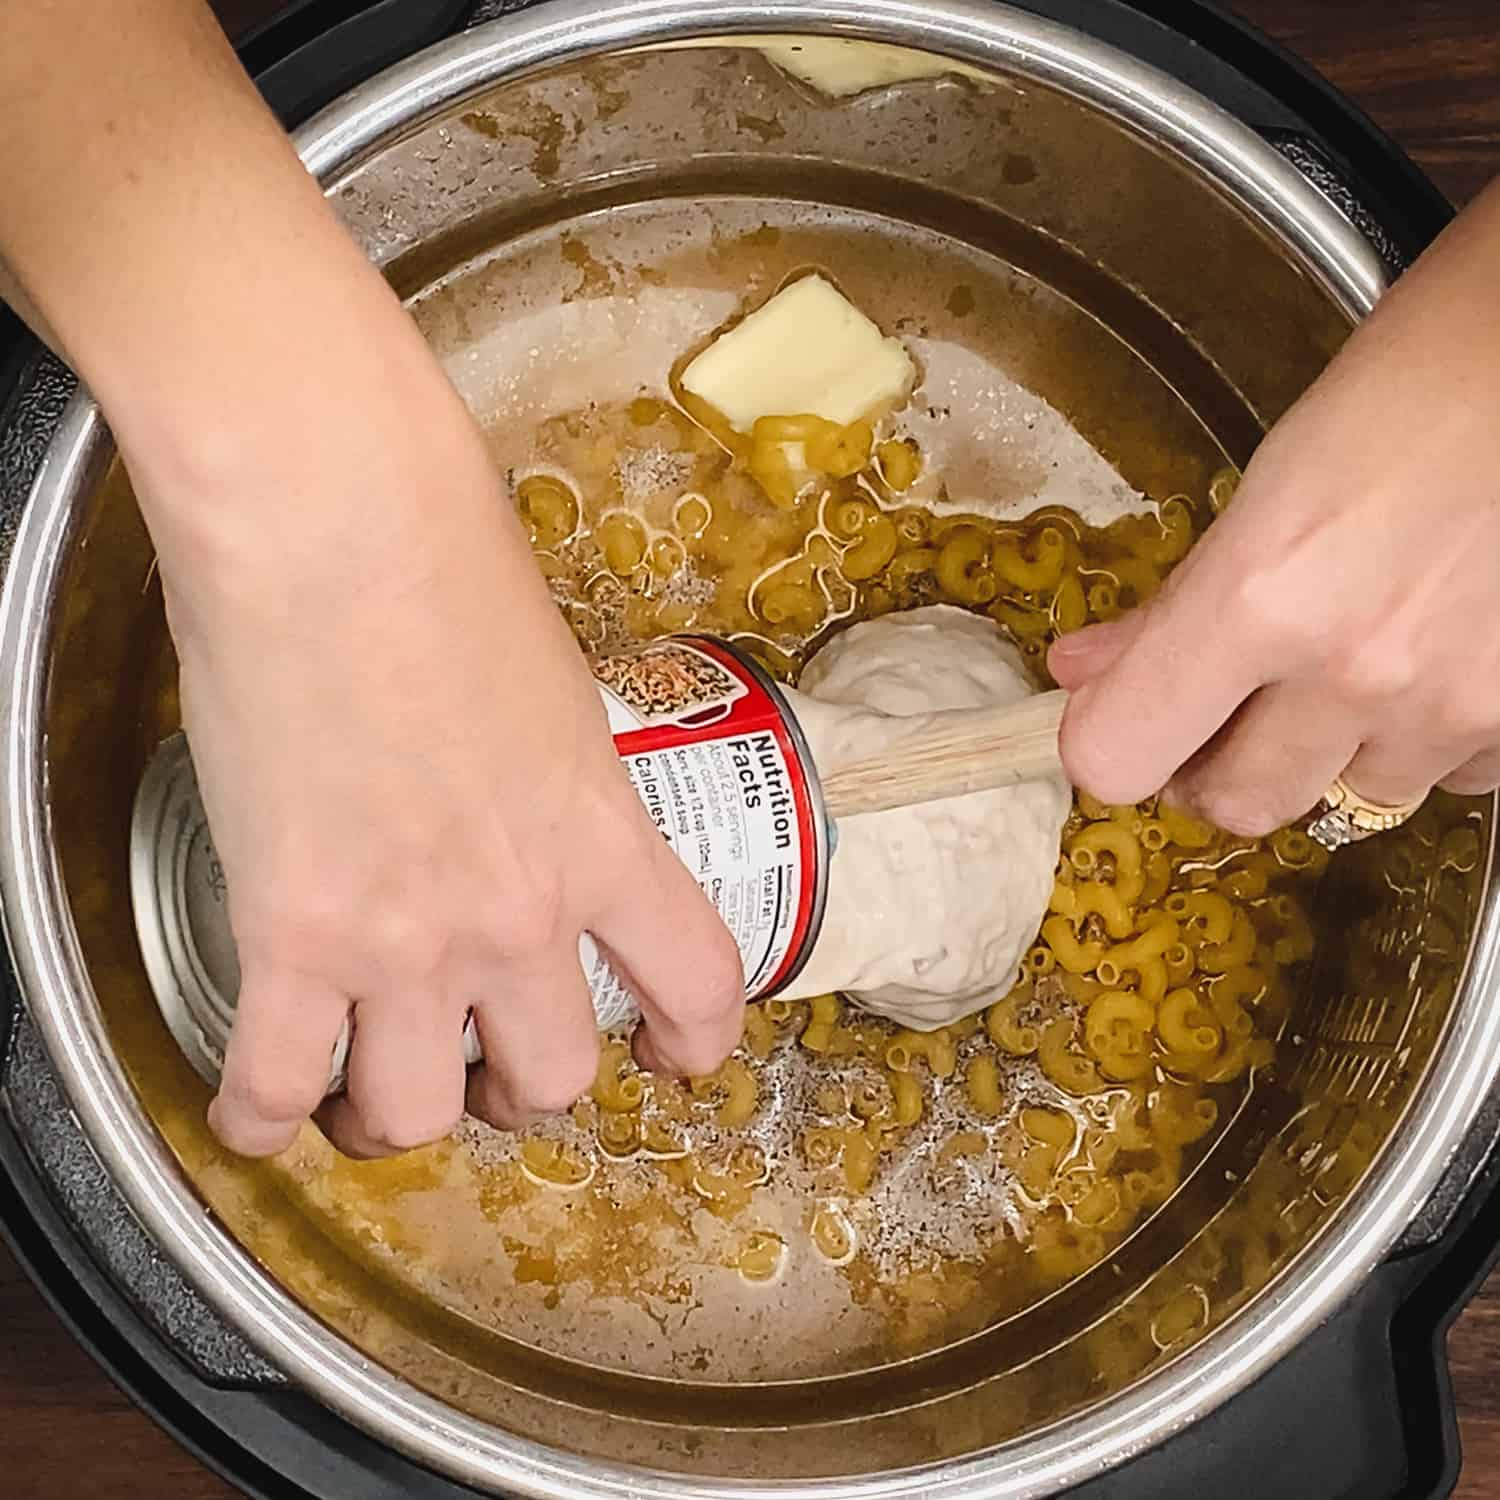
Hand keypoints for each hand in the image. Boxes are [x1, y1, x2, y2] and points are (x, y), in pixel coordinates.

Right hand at [135, 335, 742, 1159]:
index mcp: (603, 836)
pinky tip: (261, 1113)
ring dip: (396, 1118)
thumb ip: (555, 777)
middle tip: (484, 1063)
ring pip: (419, 1114)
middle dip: (519, 1090)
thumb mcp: (552, 685)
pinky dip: (264, 1119)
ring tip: (368, 1096)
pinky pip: (277, 1085)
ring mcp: (407, 935)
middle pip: (551, 1080)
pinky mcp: (292, 932)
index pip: (699, 979)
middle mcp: (521, 909)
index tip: (670, 1056)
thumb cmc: (443, 559)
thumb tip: (521, 799)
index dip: (695, 1043)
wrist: (334, 518)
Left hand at [1050, 181, 1499, 832]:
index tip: (1116, 718)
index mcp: (1262, 596)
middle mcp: (1355, 670)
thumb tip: (1087, 671)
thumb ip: (1180, 597)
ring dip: (1326, 753)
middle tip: (1220, 713)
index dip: (1106, 744)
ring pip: (1346, 797)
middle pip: (1235, 804)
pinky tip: (1429, 665)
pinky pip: (1449, 778)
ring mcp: (1453, 703)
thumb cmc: (1429, 377)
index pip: (1119, 757)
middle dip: (1215, 768)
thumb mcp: (1275, 474)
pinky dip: (1422, 740)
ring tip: (1345, 664)